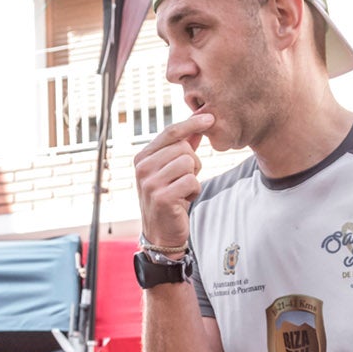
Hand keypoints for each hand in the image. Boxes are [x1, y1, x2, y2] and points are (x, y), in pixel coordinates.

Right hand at [132, 112, 214, 249]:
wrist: (161, 234)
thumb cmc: (169, 198)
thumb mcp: (172, 170)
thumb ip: (182, 147)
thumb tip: (199, 123)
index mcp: (142, 157)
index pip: (170, 132)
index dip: (192, 123)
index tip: (210, 117)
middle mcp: (142, 168)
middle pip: (183, 147)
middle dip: (192, 163)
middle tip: (184, 180)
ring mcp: (150, 182)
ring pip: (188, 163)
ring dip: (193, 178)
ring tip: (182, 190)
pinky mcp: (162, 197)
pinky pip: (191, 181)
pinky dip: (194, 191)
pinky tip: (183, 200)